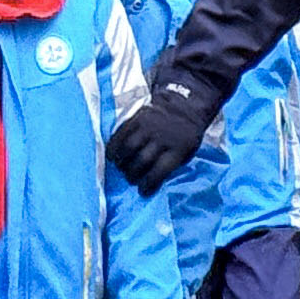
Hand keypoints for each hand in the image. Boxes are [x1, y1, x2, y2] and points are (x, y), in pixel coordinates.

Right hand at [108, 75, 219, 192]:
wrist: (185, 106)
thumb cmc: (185, 136)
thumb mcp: (187, 153)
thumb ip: (170, 166)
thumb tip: (149, 183)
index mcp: (179, 148)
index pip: (159, 171)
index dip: (148, 184)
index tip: (142, 191)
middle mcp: (163, 136)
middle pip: (142, 160)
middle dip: (133, 175)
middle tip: (131, 180)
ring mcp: (149, 126)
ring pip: (129, 147)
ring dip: (122, 162)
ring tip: (121, 168)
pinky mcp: (138, 117)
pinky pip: (121, 134)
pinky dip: (114, 147)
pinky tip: (112, 156)